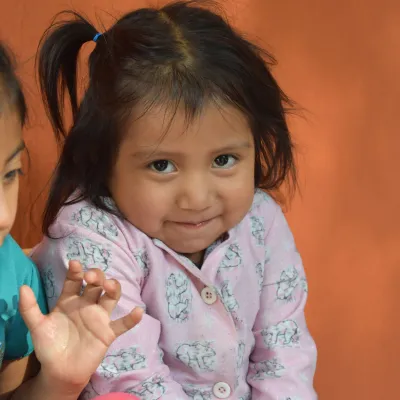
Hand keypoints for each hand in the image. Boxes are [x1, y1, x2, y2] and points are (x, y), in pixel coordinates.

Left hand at [18, 260, 142, 390]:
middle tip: (91, 277)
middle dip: (96, 276)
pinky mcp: (108, 333)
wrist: (59, 371)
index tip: (75, 264)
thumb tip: (22, 287)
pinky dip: (131, 318)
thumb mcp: (37, 327)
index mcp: (70, 300)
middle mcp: (87, 304)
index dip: (76, 272)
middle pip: (96, 284)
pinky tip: (138, 311)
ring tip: (110, 286)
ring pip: (111, 297)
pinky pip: (122, 324)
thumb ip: (30, 308)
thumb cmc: (49, 346)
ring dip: (113, 288)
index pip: (75, 281)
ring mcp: (99, 317)